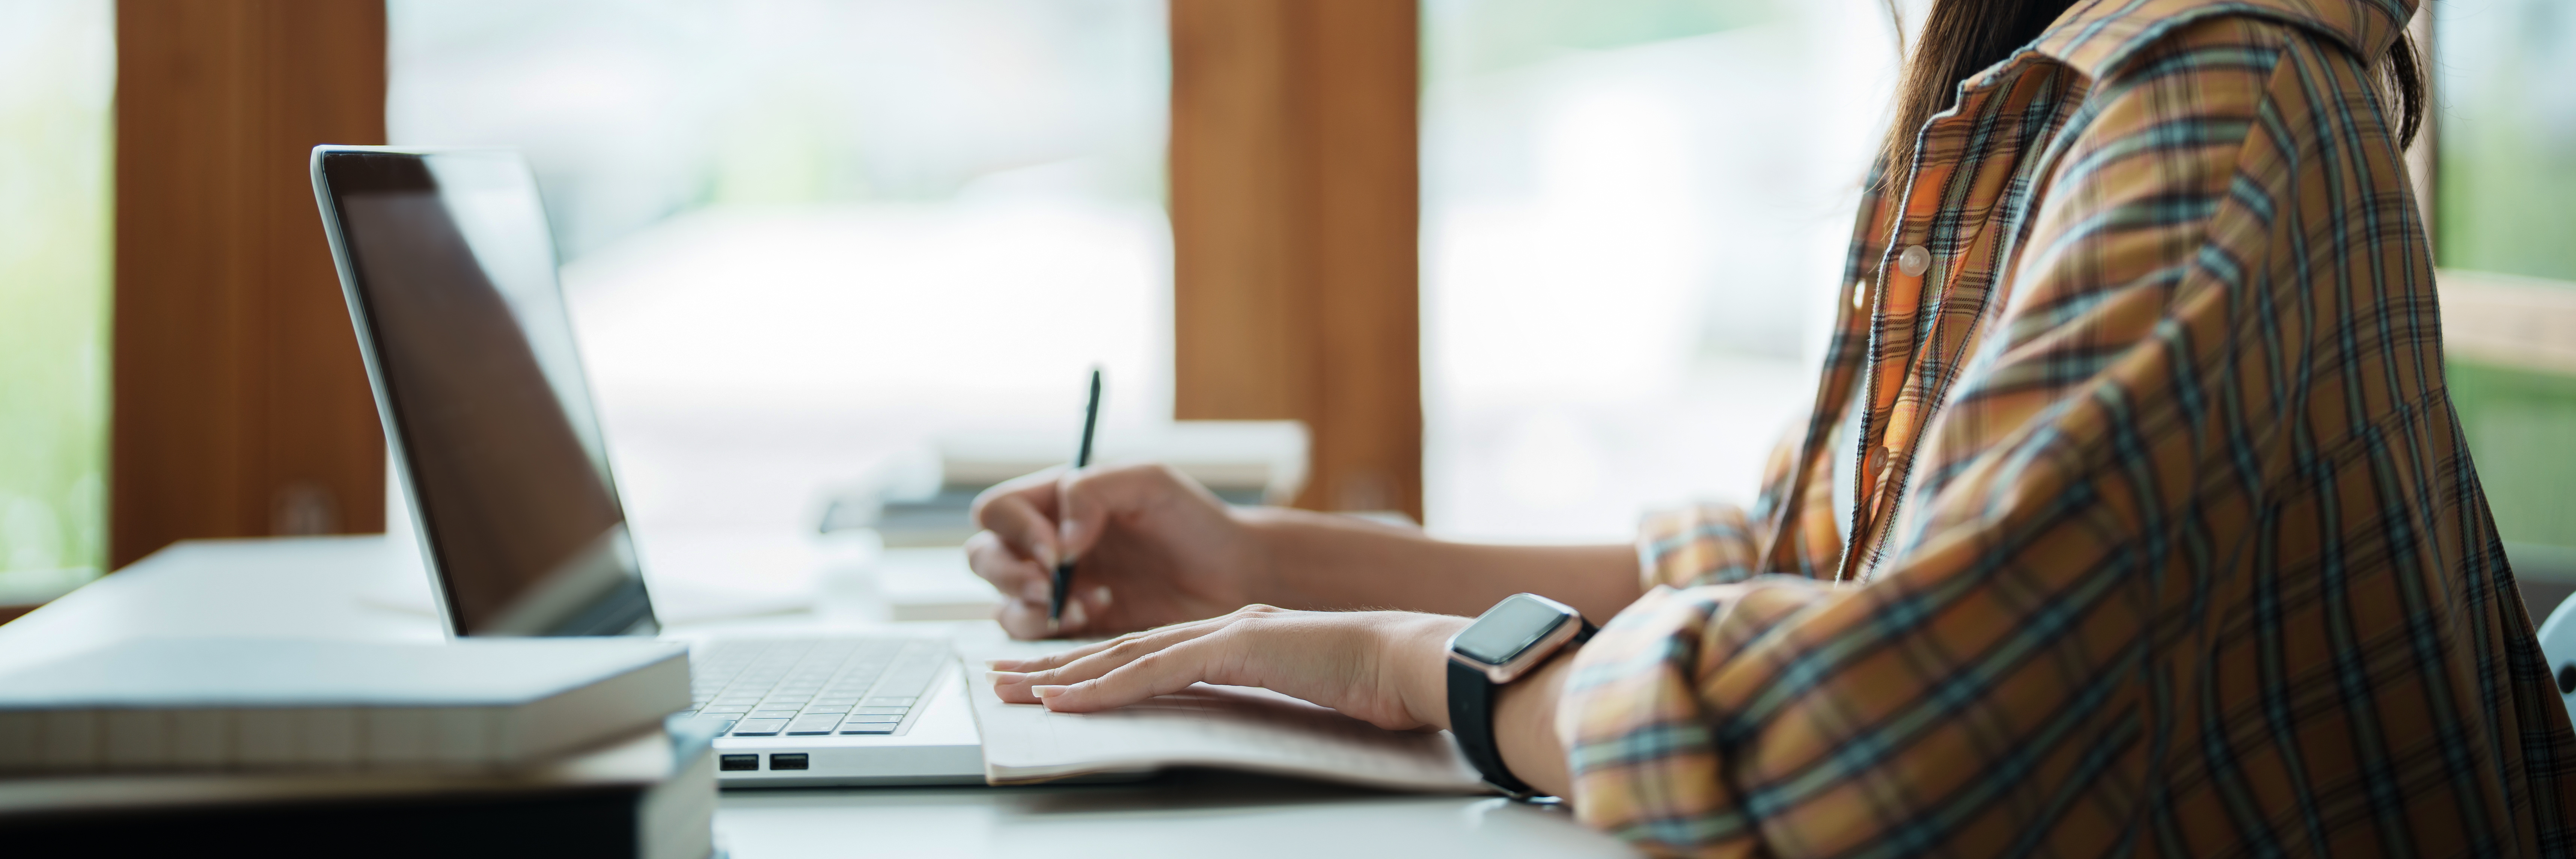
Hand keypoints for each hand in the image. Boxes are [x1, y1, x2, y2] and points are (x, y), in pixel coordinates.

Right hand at [968, 463, 1267, 638]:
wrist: (1231, 575)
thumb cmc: (1194, 520)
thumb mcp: (1149, 483)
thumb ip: (1094, 491)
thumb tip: (1059, 539)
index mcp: (1054, 500)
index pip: (998, 510)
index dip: (1015, 530)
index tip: (1057, 549)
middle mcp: (1045, 543)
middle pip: (984, 558)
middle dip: (1009, 575)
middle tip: (1048, 586)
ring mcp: (1056, 588)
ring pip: (1002, 603)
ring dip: (1031, 609)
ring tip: (1089, 604)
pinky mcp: (1073, 627)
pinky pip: (1033, 636)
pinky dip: (1052, 632)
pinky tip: (1097, 615)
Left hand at [984, 605, 1467, 729]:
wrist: (1413, 662)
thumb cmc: (1375, 684)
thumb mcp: (1303, 694)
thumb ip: (1264, 697)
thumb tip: (1238, 722)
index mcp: (1239, 636)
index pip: (1149, 653)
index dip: (1094, 667)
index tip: (1050, 682)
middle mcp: (1222, 626)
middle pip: (1122, 648)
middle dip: (1057, 665)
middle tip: (1002, 679)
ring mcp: (1226, 632)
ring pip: (1125, 655)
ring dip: (1064, 675)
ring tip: (1014, 690)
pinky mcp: (1233, 647)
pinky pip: (1154, 671)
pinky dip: (1105, 687)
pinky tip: (1067, 698)